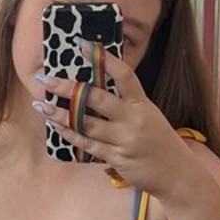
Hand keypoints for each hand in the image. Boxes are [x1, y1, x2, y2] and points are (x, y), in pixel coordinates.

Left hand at [34, 42, 193, 194]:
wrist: (177, 175)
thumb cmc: (160, 143)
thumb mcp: (149, 117)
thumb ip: (127, 105)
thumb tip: (96, 92)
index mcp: (143, 104)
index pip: (124, 75)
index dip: (104, 59)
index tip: (83, 44)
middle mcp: (134, 119)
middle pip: (96, 99)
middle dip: (69, 88)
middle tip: (47, 80)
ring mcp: (125, 140)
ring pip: (86, 124)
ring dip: (61, 114)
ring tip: (42, 105)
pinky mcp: (117, 158)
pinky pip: (88, 145)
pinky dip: (70, 135)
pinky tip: (56, 126)